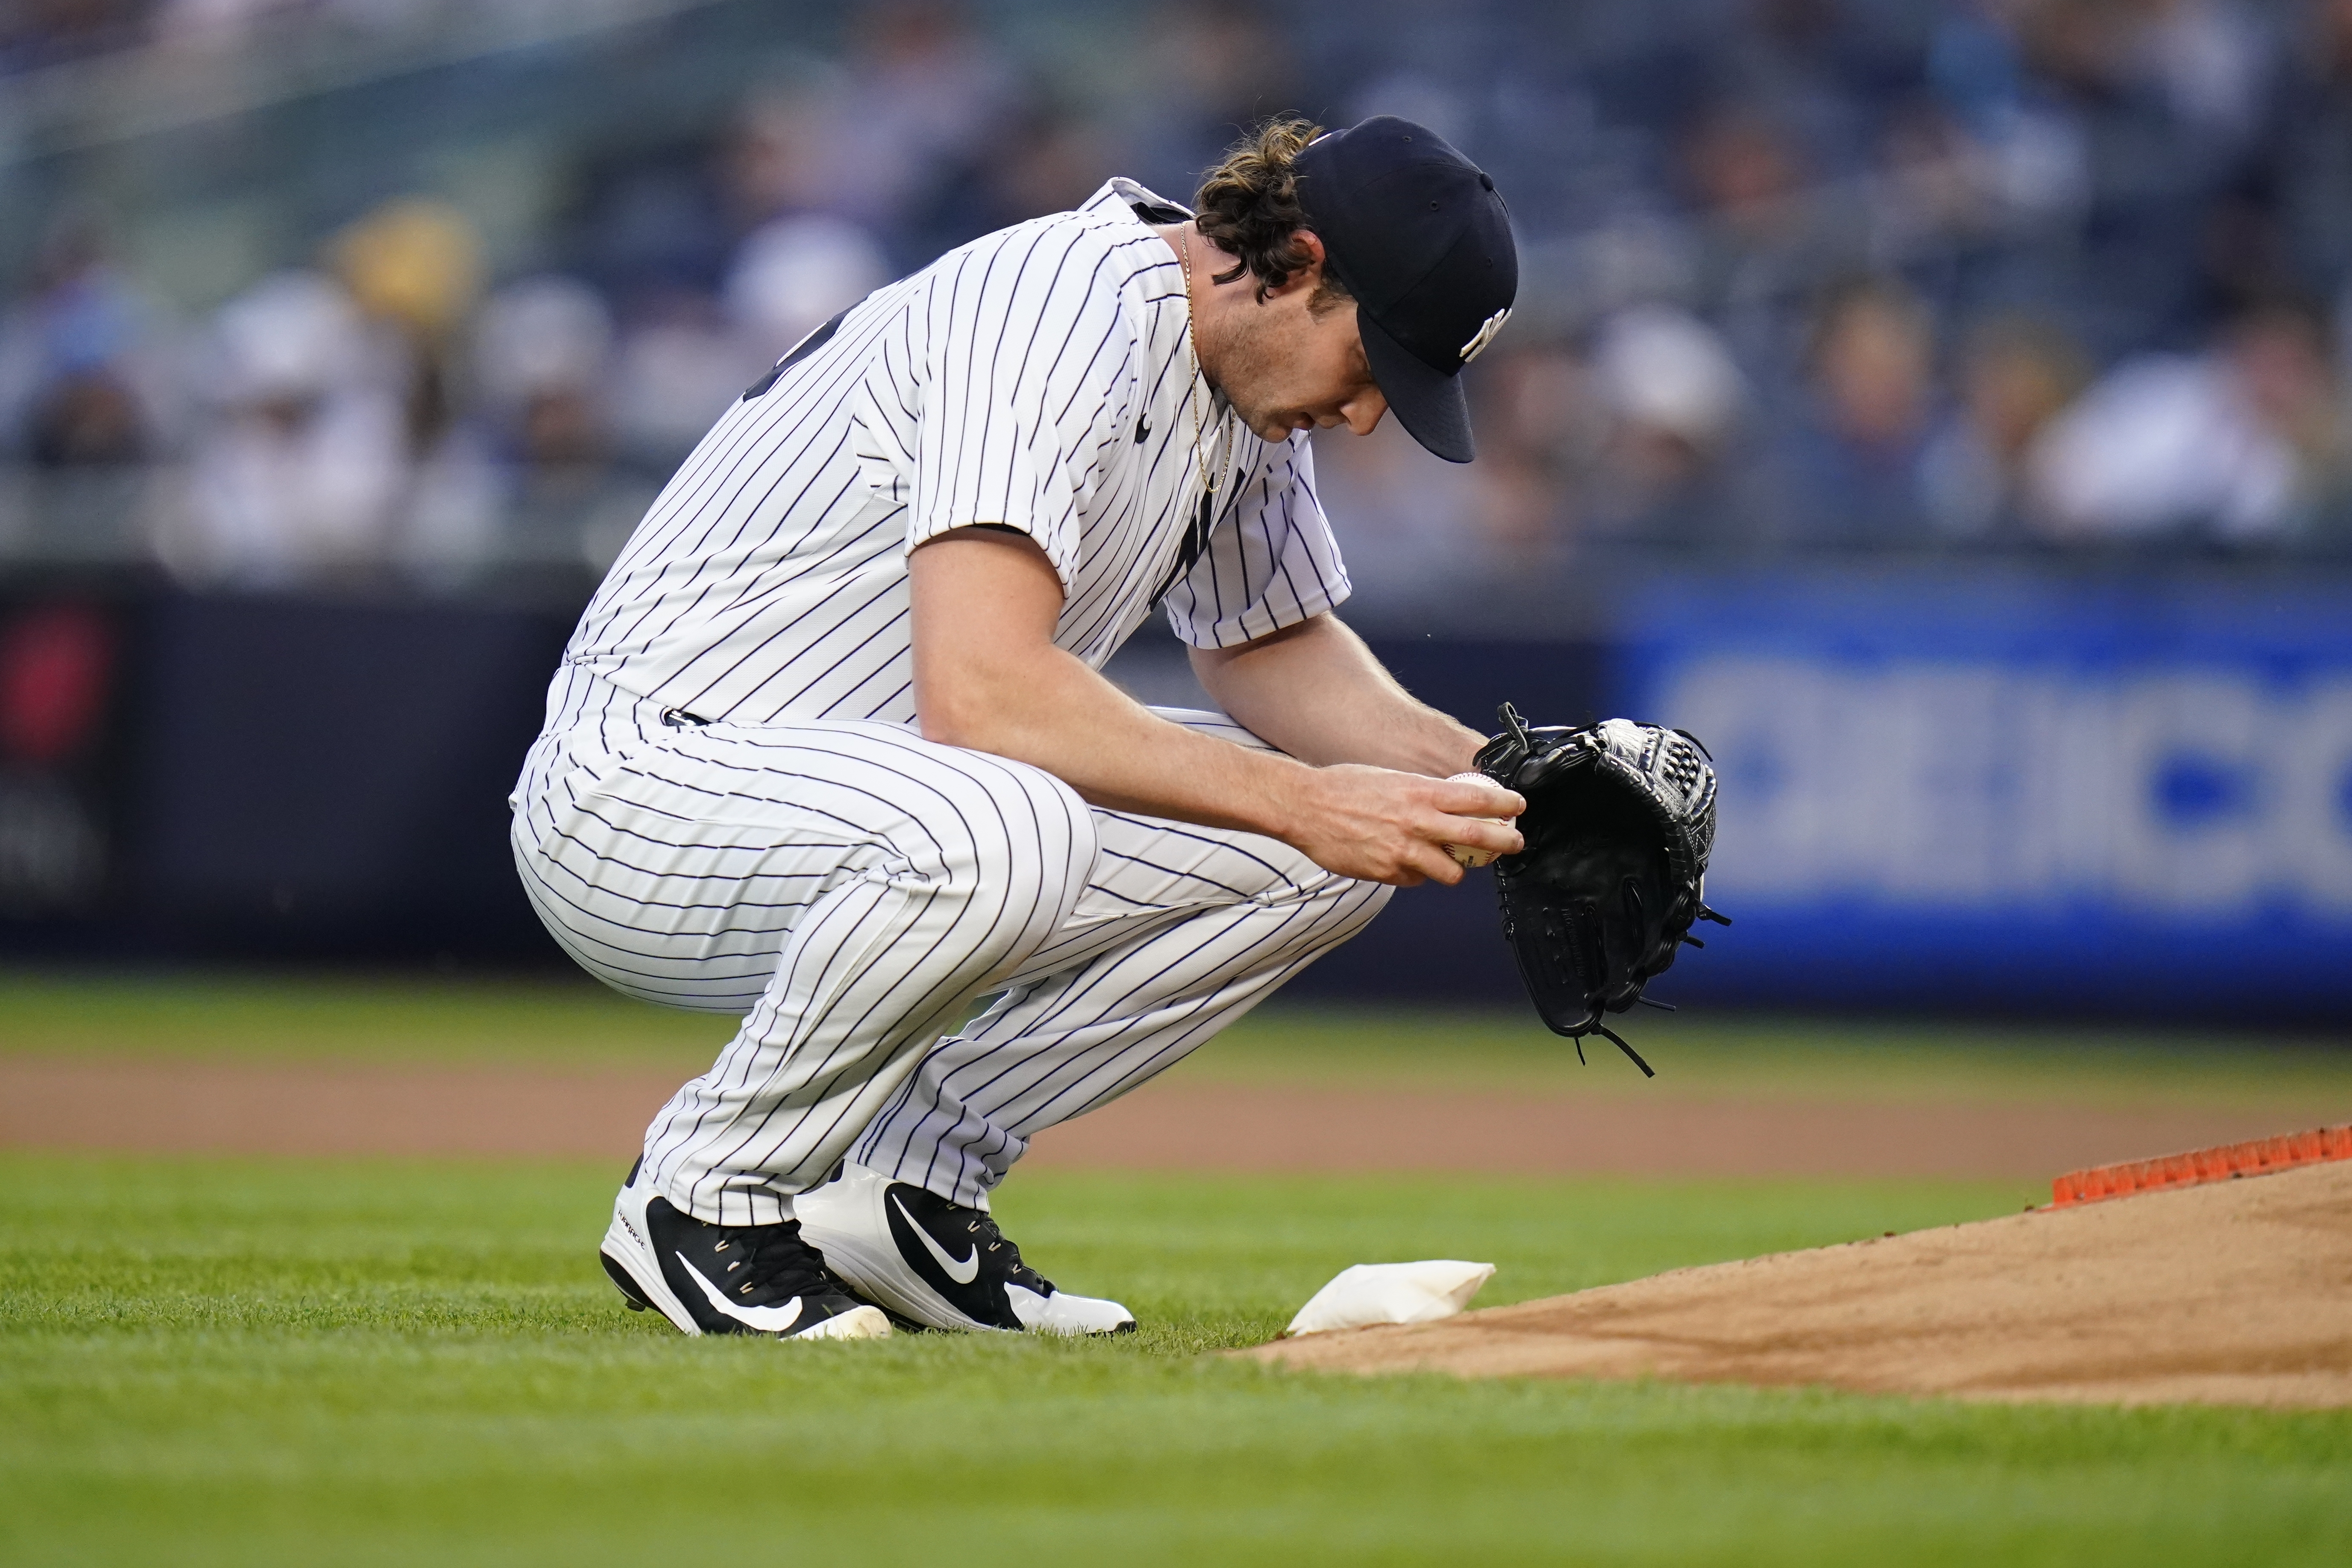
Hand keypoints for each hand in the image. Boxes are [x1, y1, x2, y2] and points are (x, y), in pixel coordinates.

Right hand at [1281, 765, 1524, 885]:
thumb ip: (1422, 794)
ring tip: (1449, 861)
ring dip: (1455, 868)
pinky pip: (1415, 879)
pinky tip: (1401, 860)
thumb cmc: (1345, 786)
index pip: (1476, 798)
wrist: (1305, 807)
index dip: (1504, 804)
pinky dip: (1415, 873)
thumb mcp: (1392, 778)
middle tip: (1515, 842)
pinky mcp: (1387, 872)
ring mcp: (1403, 851)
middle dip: (1504, 842)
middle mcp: (1417, 822)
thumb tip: (1448, 803)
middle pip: (1476, 836)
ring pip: (1451, 872)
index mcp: (1420, 793)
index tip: (1518, 806)